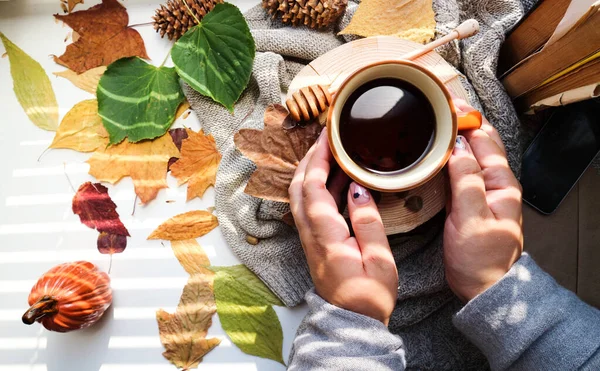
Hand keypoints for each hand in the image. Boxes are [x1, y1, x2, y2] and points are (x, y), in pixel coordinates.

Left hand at [289, 129, 397, 324]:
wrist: (351, 322)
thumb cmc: (368, 296)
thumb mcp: (378, 260)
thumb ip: (367, 222)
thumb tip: (357, 189)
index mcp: (326, 236)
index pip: (311, 187)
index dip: (317, 158)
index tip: (328, 137)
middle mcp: (311, 234)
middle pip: (299, 187)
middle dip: (309, 158)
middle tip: (326, 138)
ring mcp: (311, 238)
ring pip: (301, 196)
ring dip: (312, 170)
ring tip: (333, 153)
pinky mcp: (316, 242)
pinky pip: (311, 207)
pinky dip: (319, 187)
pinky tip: (338, 180)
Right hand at [444, 100, 523, 301]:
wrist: (482, 288)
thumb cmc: (481, 259)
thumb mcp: (472, 218)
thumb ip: (466, 180)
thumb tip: (459, 147)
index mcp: (501, 184)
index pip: (484, 140)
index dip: (466, 118)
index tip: (447, 102)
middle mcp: (494, 183)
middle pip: (479, 141)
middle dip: (462, 119)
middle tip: (439, 101)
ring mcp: (481, 191)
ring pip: (469, 153)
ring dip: (455, 134)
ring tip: (437, 116)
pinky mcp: (468, 200)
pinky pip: (459, 169)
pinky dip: (449, 154)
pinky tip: (437, 149)